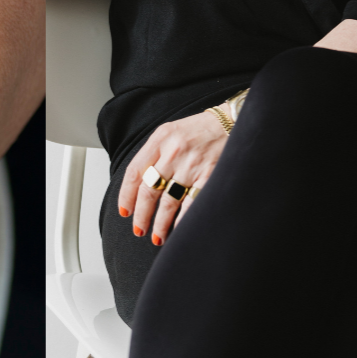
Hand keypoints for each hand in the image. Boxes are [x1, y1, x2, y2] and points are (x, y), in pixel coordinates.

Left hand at [117, 109, 227, 244]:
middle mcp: (173, 151)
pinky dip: (182, 220)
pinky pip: (191, 204)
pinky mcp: (209, 174)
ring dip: (160, 223)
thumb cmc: (200, 130)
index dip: (126, 196)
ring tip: (157, 236)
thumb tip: (139, 187)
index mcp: (160, 139)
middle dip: (141, 216)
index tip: (125, 212)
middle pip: (148, 190)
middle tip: (139, 230)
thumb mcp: (171, 132)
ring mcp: (192, 164)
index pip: (134, 172)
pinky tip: (178, 229)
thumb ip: (155, 154)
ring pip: (168, 202)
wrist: (231, 121)